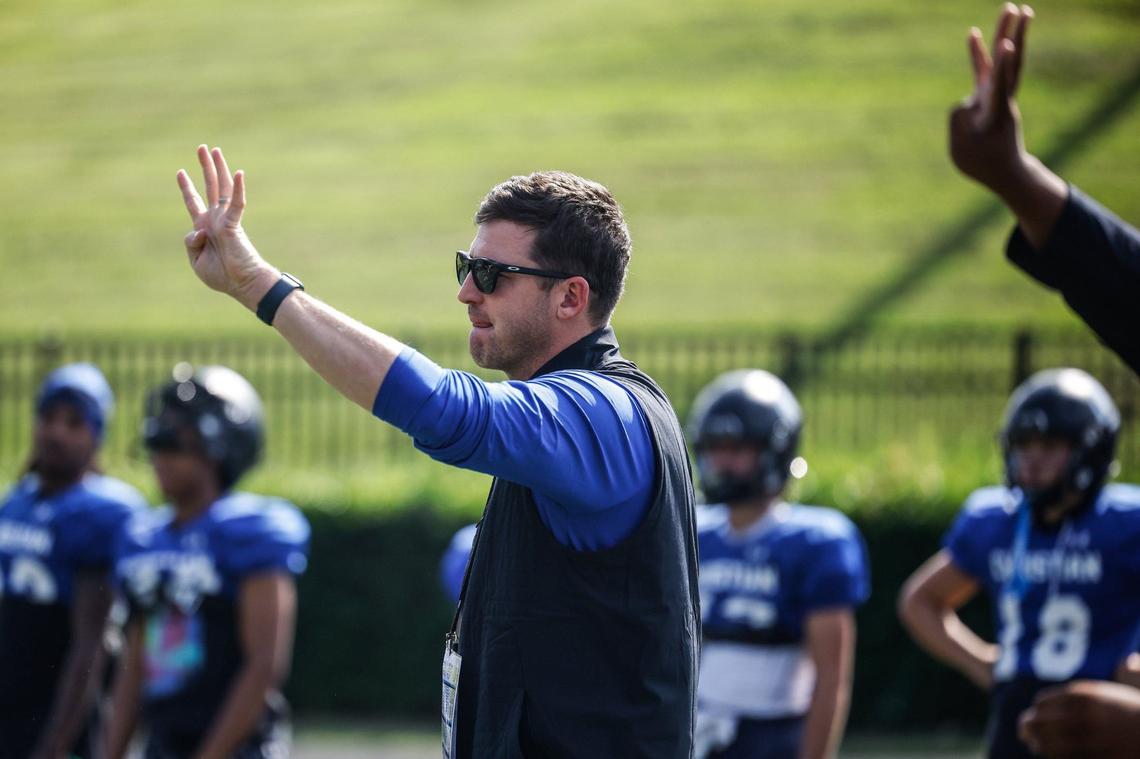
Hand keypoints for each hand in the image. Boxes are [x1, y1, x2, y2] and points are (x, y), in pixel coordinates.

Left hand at [177, 145, 278, 308]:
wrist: (242, 284)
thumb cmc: (222, 275)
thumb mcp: (195, 259)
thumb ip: (191, 241)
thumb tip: (198, 229)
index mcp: (204, 228)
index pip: (194, 202)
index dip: (187, 187)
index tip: (180, 172)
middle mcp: (215, 219)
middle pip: (210, 187)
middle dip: (205, 167)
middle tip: (202, 148)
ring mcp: (225, 220)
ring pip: (222, 189)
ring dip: (218, 168)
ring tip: (214, 150)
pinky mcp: (234, 224)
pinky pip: (236, 204)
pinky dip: (237, 190)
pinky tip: (239, 173)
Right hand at [948, 4, 1033, 195]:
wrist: (1006, 172)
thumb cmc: (982, 164)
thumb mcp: (962, 149)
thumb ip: (958, 120)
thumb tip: (965, 100)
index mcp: (995, 116)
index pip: (999, 86)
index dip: (1002, 66)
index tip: (1007, 45)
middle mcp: (1001, 100)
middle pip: (1008, 64)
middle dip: (1011, 35)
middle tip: (1016, 8)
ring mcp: (998, 96)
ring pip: (1002, 61)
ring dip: (1005, 33)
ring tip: (1011, 7)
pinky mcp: (991, 96)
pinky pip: (985, 70)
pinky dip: (981, 52)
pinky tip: (974, 33)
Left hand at [1018, 680, 1139, 757]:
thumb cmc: (1135, 713)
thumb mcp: (1109, 695)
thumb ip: (1080, 696)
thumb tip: (1059, 696)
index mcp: (1084, 696)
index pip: (1042, 703)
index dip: (1037, 711)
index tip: (1034, 715)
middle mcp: (1085, 716)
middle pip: (1040, 723)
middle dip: (1029, 728)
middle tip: (1024, 733)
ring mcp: (1092, 740)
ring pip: (1050, 745)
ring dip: (1040, 746)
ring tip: (1036, 746)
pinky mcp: (1098, 757)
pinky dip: (1056, 757)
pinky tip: (1054, 756)